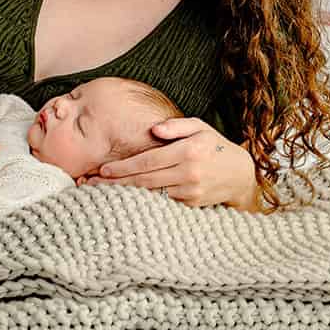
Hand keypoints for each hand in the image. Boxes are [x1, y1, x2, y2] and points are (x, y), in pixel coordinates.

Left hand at [79, 117, 258, 210]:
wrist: (240, 174)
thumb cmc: (214, 145)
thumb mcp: (199, 126)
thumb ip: (176, 126)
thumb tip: (153, 129)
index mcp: (187, 151)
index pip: (147, 160)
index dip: (123, 167)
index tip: (101, 170)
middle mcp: (188, 172)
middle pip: (144, 180)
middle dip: (115, 184)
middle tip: (89, 185)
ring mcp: (190, 191)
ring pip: (150, 195)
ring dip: (124, 195)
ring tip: (100, 194)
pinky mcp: (191, 204)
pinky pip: (161, 203)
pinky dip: (141, 202)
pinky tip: (123, 200)